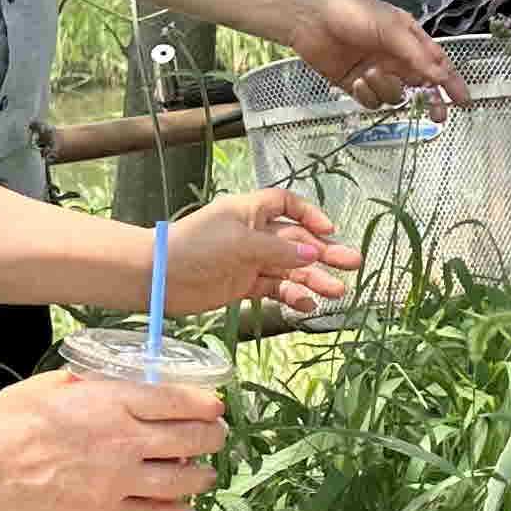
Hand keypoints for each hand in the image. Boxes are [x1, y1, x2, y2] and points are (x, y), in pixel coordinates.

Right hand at [0, 367, 226, 510]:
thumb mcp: (45, 388)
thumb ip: (84, 385)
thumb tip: (102, 385)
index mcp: (111, 402)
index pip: (179, 399)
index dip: (205, 403)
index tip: (215, 406)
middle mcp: (124, 440)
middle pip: (191, 438)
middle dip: (212, 437)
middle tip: (216, 436)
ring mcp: (116, 482)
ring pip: (182, 479)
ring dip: (202, 476)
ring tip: (206, 474)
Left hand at [164, 187, 359, 317]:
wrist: (159, 277)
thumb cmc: (195, 247)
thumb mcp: (240, 243)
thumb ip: (278, 249)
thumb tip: (312, 253)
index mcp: (250, 211)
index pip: (287, 204)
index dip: (310, 215)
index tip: (328, 231)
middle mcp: (252, 233)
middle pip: (296, 239)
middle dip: (323, 252)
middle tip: (352, 264)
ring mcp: (249, 260)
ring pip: (289, 268)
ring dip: (313, 278)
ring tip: (337, 292)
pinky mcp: (242, 285)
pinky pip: (274, 288)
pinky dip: (291, 296)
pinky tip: (307, 306)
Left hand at [276, 0, 466, 111]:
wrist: (310, 19)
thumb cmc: (352, 13)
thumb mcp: (391, 28)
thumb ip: (417, 55)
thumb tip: (440, 77)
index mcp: (408, 39)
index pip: (437, 64)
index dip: (451, 82)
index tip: (463, 100)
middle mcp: (395, 58)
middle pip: (421, 86)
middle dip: (430, 101)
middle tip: (437, 116)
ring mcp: (376, 73)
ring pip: (395, 96)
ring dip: (385, 88)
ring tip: (369, 72)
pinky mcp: (356, 85)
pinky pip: (372, 101)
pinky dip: (367, 94)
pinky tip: (357, 80)